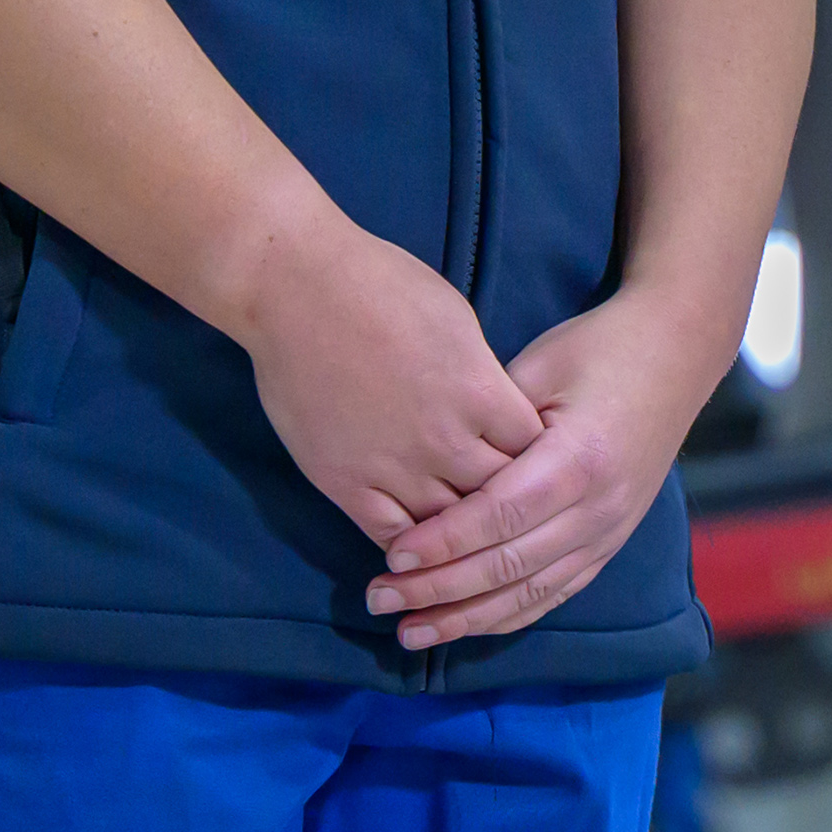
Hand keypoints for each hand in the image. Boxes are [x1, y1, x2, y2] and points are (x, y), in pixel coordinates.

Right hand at [228, 212, 545, 548]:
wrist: (296, 287)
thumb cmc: (379, 283)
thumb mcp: (456, 318)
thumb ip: (481, 375)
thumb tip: (493, 408)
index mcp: (479, 392)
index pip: (533, 451)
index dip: (535, 458)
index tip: (529, 460)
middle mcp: (445, 439)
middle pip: (498, 496)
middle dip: (504, 501)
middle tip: (501, 505)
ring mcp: (394, 467)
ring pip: (448, 527)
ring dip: (458, 531)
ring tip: (463, 534)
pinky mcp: (347, 484)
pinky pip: (392, 536)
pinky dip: (411, 548)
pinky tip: (418, 545)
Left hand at [367, 289, 713, 650]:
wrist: (675, 354)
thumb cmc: (600, 348)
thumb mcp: (543, 364)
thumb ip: (494, 417)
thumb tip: (435, 464)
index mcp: (580, 459)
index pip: (501, 516)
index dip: (444, 541)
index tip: (392, 555)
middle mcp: (599, 509)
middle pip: (509, 566)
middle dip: (440, 590)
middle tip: (379, 598)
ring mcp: (608, 533)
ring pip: (530, 594)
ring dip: (466, 618)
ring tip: (409, 631)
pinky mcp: (609, 544)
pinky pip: (553, 594)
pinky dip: (506, 616)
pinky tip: (464, 626)